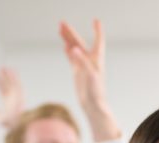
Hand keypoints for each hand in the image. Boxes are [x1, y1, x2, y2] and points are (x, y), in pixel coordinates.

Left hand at [0, 67, 24, 129]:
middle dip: (4, 77)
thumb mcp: (1, 120)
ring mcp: (16, 95)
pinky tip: (11, 70)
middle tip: (0, 69)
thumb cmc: (10, 123)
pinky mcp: (19, 93)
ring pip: (12, 82)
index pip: (3, 90)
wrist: (17, 122)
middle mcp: (13, 97)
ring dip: (8, 75)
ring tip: (4, 67)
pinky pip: (17, 83)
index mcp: (8, 102)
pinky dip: (14, 77)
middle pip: (8, 84)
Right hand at [59, 19, 120, 141]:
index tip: (96, 21)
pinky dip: (68, 51)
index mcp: (96, 58)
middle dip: (71, 32)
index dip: (97, 30)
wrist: (92, 105)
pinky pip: (71, 58)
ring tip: (60, 29)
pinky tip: (64, 45)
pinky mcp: (77, 72)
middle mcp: (90, 60)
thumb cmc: (96, 91)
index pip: (98, 40)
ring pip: (73, 48)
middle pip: (80, 42)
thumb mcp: (90, 74)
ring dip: (67, 39)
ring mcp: (82, 65)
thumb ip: (82, 60)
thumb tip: (73, 48)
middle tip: (62, 22)